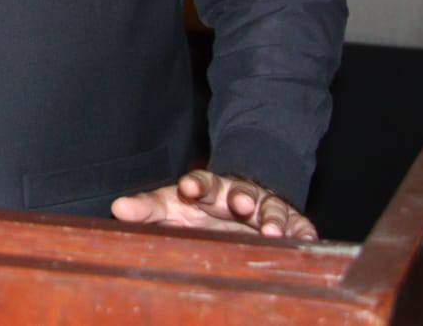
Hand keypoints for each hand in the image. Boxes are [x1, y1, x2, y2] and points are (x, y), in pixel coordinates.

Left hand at [110, 169, 317, 239]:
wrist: (239, 199)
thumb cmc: (200, 206)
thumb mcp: (172, 206)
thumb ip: (146, 208)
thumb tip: (117, 209)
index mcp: (210, 190)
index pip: (202, 183)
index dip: (196, 184)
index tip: (189, 186)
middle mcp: (240, 196)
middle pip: (241, 192)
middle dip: (240, 196)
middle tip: (238, 202)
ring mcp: (265, 209)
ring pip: (271, 208)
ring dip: (272, 217)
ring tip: (272, 230)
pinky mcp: (289, 223)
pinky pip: (299, 226)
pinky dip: (302, 232)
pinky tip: (305, 239)